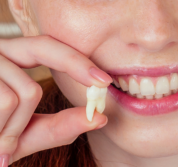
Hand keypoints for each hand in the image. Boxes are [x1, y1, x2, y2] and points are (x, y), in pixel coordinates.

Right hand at [0, 36, 110, 165]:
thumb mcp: (28, 133)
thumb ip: (61, 125)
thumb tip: (100, 118)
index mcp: (12, 61)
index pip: (50, 47)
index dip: (79, 60)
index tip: (105, 78)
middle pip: (44, 47)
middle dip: (77, 65)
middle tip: (103, 82)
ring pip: (25, 91)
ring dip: (17, 129)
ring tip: (0, 145)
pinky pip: (5, 102)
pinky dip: (4, 132)